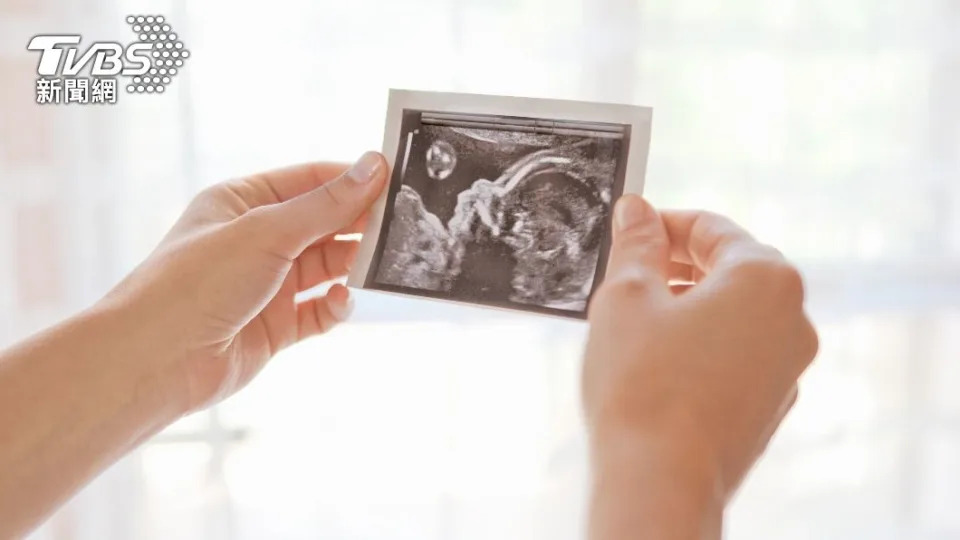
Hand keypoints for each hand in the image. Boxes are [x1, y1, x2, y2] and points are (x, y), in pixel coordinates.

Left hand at [103, 151, 386, 412]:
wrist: (156, 361)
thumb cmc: (195, 283)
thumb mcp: (266, 232)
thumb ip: (325, 205)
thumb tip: (372, 166)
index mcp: (242, 202)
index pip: (309, 181)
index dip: (351, 180)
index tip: (396, 180)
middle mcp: (254, 240)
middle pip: (322, 224)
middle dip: (359, 226)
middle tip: (403, 228)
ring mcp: (266, 285)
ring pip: (326, 268)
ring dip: (353, 267)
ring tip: (382, 267)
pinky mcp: (274, 326)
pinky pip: (319, 310)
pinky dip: (337, 306)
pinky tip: (342, 302)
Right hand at [583, 195, 817, 538]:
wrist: (661, 481)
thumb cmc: (642, 385)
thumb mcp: (626, 296)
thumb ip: (636, 244)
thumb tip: (636, 209)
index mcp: (766, 278)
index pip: (712, 228)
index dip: (663, 223)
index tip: (629, 227)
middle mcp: (792, 318)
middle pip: (731, 268)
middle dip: (678, 265)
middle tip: (629, 272)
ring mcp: (787, 367)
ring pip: (736, 314)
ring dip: (691, 305)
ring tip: (638, 320)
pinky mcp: (771, 405)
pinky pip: (739, 354)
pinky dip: (704, 344)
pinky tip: (661, 361)